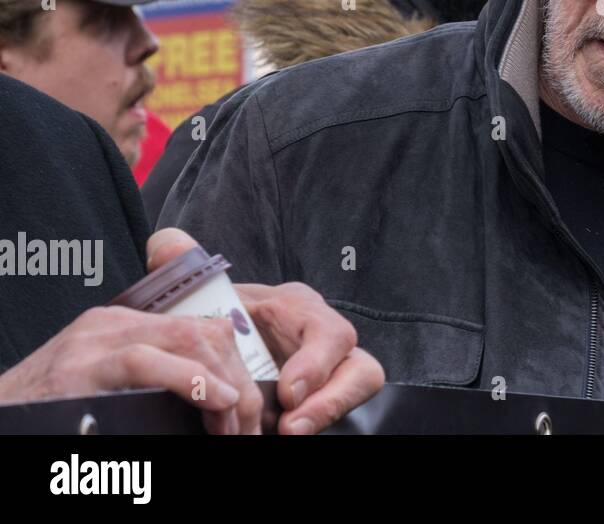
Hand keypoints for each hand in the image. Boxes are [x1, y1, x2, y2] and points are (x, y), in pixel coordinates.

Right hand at [0, 304, 261, 434]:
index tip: (250, 405)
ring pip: (187, 339)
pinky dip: (189, 379)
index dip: (238, 366)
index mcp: (126, 325)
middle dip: (239, 377)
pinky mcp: (78, 368)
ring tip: (233, 424)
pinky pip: (143, 361)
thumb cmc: (56, 414)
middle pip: (204, 333)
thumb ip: (156, 381)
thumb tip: (219, 402)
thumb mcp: (111, 388)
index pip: (203, 329)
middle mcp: (114, 324)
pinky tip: (215, 400)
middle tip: (248, 424)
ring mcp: (95, 342)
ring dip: (223, 384)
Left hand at [149, 228, 383, 434]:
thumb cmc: (214, 324)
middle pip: (360, 367)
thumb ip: (186, 272)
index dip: (316, 362)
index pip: (329, 330)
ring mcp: (325, 378)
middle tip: (291, 425)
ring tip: (290, 433)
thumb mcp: (200, 300)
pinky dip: (313, 422)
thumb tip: (169, 243)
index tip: (287, 392)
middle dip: (332, 398)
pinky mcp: (316, 404)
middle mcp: (322, 343)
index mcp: (298, 311)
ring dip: (325, 414)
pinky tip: (281, 435)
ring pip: (355, 391)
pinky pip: (330, 414)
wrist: (210, 353)